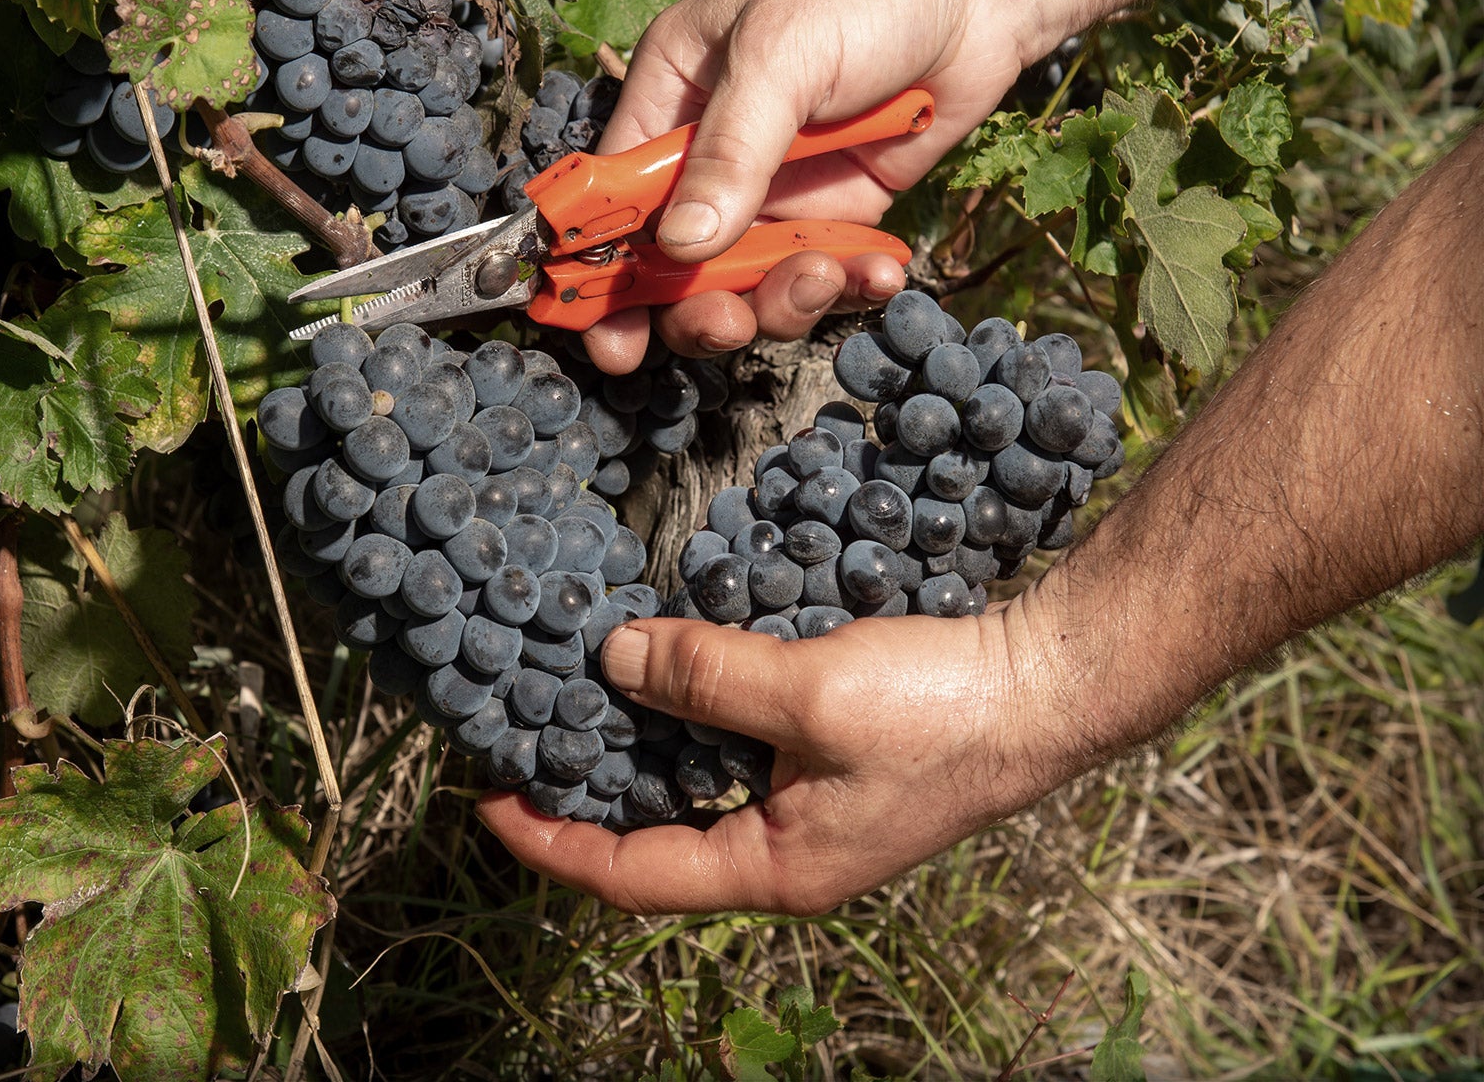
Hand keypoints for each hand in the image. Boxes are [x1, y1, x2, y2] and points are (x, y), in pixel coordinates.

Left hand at [476, 590, 1088, 913]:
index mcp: (776, 868)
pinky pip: (736, 746)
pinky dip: (690, 711)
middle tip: (519, 736)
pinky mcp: (832, 756)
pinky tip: (666, 662)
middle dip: (584, 794)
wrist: (1048, 684)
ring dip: (635, 745)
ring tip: (571, 695)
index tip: (487, 797)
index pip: (632, 877)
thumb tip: (611, 658)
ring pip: (695, 785)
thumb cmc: (940, 711)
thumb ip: (708, 678)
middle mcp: (786, 850)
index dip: (551, 842)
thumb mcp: (810, 695)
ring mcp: (811, 805)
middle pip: (656, 837)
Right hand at [580, 0, 1030, 373]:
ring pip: (752, 281)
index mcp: (673, 97)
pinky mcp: (841, 210)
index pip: (614, 196)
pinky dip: (849, 287)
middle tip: (729, 323)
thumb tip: (681, 246)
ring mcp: (778, 187)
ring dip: (782, 300)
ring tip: (828, 277)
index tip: (611, 340)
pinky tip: (879, 275)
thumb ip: (730, 154)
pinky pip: (826, 272)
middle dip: (699, 305)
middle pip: (678, 261)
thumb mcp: (780, 57)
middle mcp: (714, 151)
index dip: (604, 271)